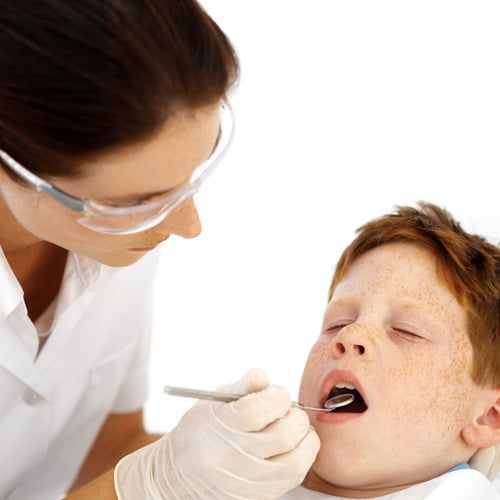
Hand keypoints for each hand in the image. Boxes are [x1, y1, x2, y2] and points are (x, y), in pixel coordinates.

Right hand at [114, 369, 319, 498]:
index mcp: (220, 426)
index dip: (278, 396)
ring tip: (294, 429)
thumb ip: (242, 385)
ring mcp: (245, 482)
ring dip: (305, 440)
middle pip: (283, 435)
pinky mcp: (256, 498)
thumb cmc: (198, 431)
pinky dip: (300, 459)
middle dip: (295, 416)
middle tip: (288, 411)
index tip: (277, 394)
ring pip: (295, 463)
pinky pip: (292, 480)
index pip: (259, 410)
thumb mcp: (211, 401)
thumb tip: (265, 376)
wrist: (177, 475)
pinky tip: (290, 448)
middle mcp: (231, 457)